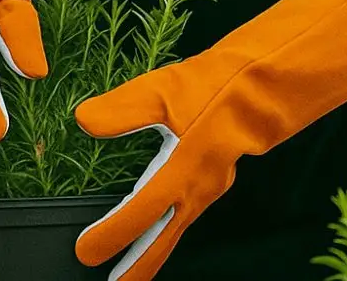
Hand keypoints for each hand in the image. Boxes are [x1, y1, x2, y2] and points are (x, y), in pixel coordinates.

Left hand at [72, 0, 346, 279]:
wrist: (262, 84)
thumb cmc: (213, 86)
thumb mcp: (161, 90)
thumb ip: (122, 110)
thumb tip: (84, 120)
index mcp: (181, 171)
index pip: (139, 213)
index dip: (111, 235)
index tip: (85, 252)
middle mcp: (195, 188)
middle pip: (162, 238)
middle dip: (138, 264)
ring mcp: (209, 185)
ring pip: (177, 227)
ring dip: (154, 247)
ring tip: (133, 268)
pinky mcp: (215, 175)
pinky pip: (187, 211)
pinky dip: (170, 225)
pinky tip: (163, 221)